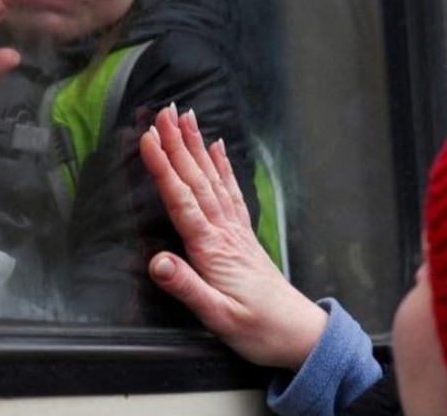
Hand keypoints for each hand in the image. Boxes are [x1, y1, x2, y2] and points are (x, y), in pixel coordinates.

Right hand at [142, 105, 326, 369]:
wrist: (298, 336)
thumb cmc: (258, 330)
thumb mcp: (217, 317)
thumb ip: (187, 287)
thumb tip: (157, 262)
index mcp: (212, 249)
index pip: (182, 200)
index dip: (163, 167)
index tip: (148, 137)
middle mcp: (224, 232)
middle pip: (196, 180)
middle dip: (178, 144)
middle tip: (163, 111)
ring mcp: (236, 231)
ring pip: (213, 179)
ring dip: (197, 146)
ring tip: (185, 117)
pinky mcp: (243, 236)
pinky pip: (230, 192)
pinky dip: (222, 166)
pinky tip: (216, 147)